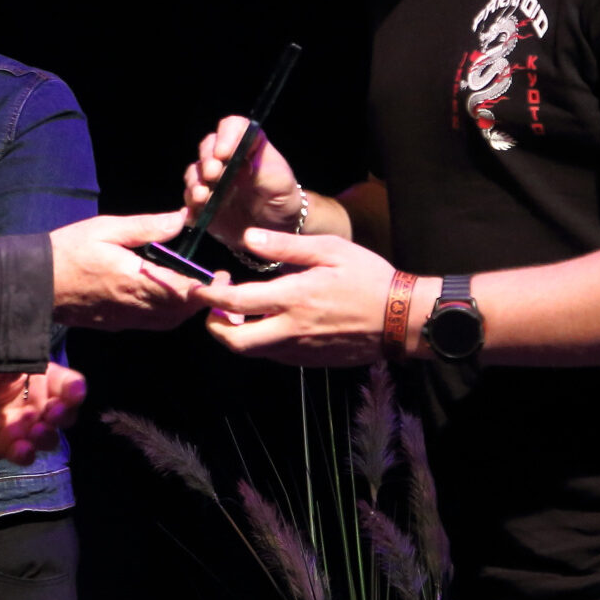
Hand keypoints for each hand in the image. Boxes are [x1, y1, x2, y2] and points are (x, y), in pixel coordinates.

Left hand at [0, 359, 86, 462]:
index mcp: (39, 378)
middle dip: (64, 415)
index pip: (66, 384)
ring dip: (47, 436)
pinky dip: (25, 453)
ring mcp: (23, 427)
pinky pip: (23, 454)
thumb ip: (19, 363)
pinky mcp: (7, 446)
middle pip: (64, 413)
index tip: (74, 393)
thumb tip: (39, 360)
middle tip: (53, 414)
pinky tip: (22, 448)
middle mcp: (36, 403)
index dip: (73, 389)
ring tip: (35, 431)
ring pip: (48, 436)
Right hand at [49, 212, 213, 329]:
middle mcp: (133, 307)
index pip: (183, 292)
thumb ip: (148, 226)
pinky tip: (167, 295)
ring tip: (196, 285)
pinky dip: (168, 313)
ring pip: (168, 321)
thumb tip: (182, 218)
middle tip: (215, 279)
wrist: (33, 284)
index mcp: (134, 282)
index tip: (221, 275)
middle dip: (201, 299)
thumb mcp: (107, 228)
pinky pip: (151, 323)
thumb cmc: (68, 250)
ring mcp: (124, 320)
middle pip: (180, 312)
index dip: (207, 288)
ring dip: (186, 308)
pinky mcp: (115, 324)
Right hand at [183, 116, 303, 248]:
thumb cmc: (282, 198)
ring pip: (194, 174)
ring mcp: (212, 182)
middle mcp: (225, 160)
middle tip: (213, 174)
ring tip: (202, 197)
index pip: (233, 128)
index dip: (226, 136)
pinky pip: (189, 204)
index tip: (224, 153)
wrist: (278, 228)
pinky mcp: (203, 206)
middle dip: (207, 159)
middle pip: (207, 147)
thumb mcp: (281, 183)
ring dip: (195, 183)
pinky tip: (191, 216)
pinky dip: (188, 209)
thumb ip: (263, 170)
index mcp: (247, 147)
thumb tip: (241, 164)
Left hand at [193, 227, 395, 366]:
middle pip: (235, 342)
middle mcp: (290, 330)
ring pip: (253, 351)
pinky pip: (274, 354)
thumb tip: (247, 238)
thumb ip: (286, 247)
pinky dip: (262, 340)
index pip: (236, 303)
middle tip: (216, 306)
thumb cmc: (367, 277)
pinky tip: (272, 319)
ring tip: (243, 309)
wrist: (399, 319)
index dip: (209, 296)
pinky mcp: (309, 361)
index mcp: (293, 298)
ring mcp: (299, 350)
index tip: (199, 286)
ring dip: (238, 334)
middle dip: (214, 326)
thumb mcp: (330, 249)